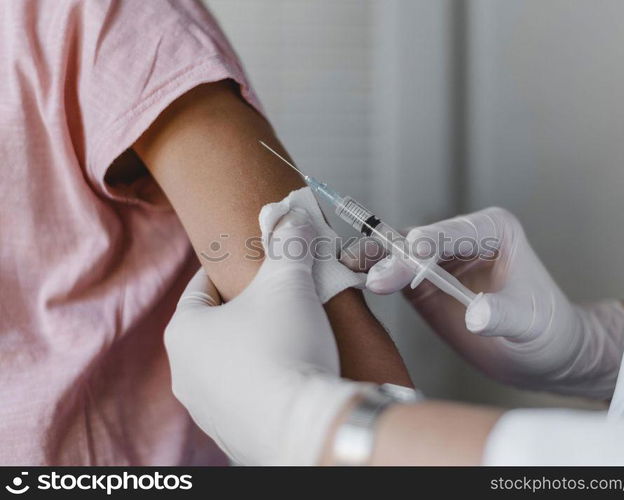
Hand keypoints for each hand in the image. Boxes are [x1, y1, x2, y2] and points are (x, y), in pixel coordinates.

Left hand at [165, 208, 360, 464]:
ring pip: (229, 365)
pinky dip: (265, 383)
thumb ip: (288, 244)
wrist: (303, 425)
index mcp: (184, 332)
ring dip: (254, 349)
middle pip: (215, 328)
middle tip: (277, 297)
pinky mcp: (233, 436)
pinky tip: (292, 376)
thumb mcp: (287, 283)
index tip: (251, 262)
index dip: (229, 269)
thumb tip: (293, 214)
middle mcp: (185, 374)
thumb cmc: (284, 348)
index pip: (201, 287)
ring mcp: (207, 410)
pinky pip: (247, 398)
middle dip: (245, 310)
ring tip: (290, 337)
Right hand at [358, 207, 623, 396]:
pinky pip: (391, 274)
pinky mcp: (421, 283)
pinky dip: (370, 276)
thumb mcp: (531, 322)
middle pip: (416, 238)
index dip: (426, 246)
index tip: (405, 260)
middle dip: (391, 254)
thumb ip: (503, 315)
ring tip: (347, 269)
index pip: (451, 232)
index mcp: (492, 231)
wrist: (541, 354)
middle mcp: (460, 239)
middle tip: (372, 275)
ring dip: (372, 260)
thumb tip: (475, 315)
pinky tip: (350, 280)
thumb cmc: (546, 330)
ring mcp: (437, 260)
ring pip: (396, 252)